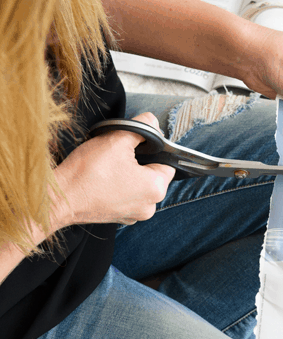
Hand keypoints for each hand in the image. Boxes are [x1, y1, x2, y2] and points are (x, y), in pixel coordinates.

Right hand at [54, 113, 175, 226]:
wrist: (58, 199)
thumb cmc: (87, 172)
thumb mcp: (117, 139)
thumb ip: (142, 128)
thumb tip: (152, 121)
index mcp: (156, 189)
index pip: (167, 163)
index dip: (154, 149)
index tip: (138, 143)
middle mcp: (150, 206)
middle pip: (153, 174)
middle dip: (139, 161)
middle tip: (119, 153)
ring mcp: (133, 214)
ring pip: (138, 185)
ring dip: (128, 174)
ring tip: (108, 166)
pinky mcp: (118, 217)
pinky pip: (125, 196)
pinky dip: (118, 186)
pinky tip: (103, 179)